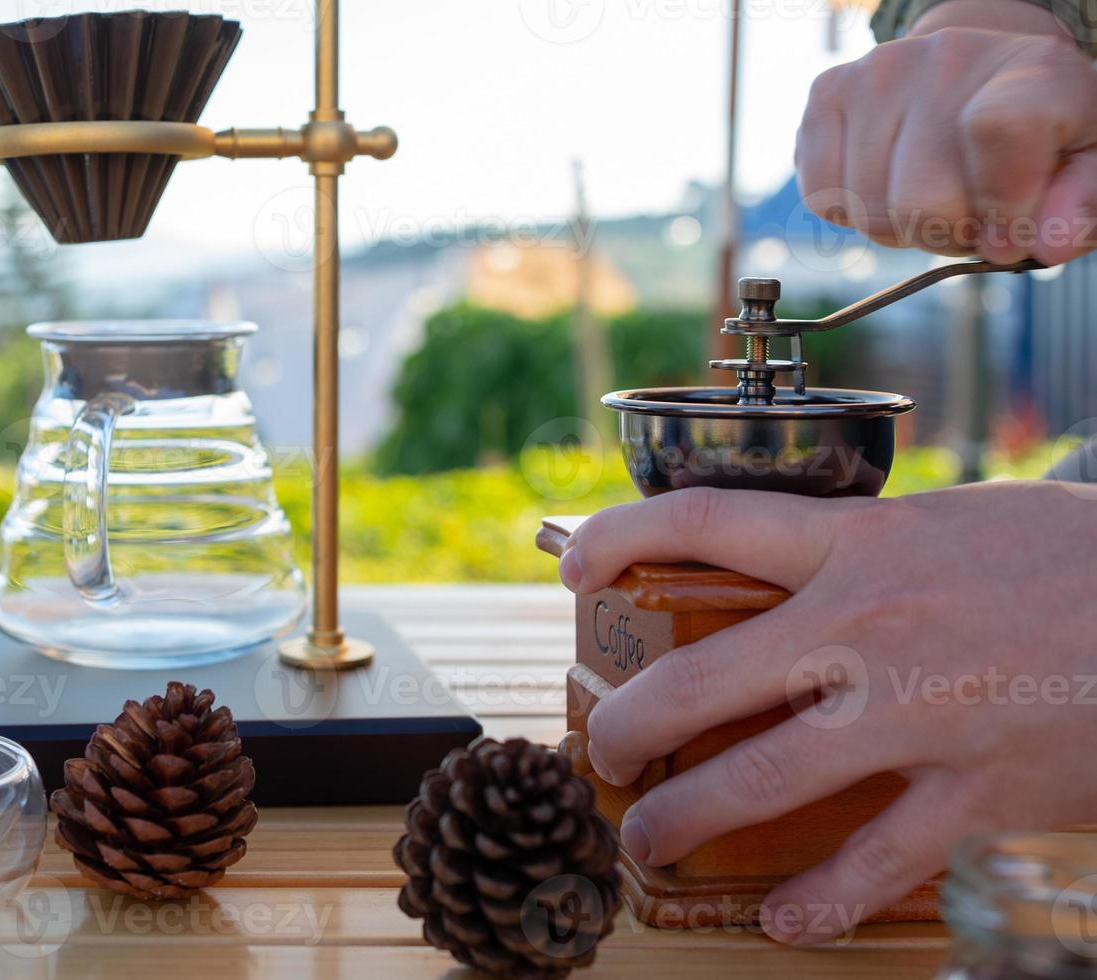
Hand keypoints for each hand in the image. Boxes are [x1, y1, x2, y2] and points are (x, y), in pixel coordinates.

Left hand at [557, 481, 1096, 942]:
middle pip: (699, 680)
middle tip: (601, 750)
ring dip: (684, 818)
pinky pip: (875, 864)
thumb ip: (858, 550)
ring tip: (648, 837)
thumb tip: (780, 567)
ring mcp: (919, 716)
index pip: (708, 522)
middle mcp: (869, 626)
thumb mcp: (949, 523)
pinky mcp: (977, 795)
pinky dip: (819, 901)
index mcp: (862, 542)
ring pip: (760, 783)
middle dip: (627, 724)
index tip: (572, 568)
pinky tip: (783, 918)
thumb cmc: (1070, 556)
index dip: (622, 539)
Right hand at [797, 0, 1096, 263]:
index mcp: (1032, 73)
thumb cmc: (1037, 136)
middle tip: (968, 213)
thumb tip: (1045, 241)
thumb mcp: (1086, 165)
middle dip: (945, 234)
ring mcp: (879, 72)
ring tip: (928, 194)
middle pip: (920, 204)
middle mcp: (948, 57)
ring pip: (869, 214)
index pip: (1001, 131)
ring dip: (900, 228)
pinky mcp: (827, 93)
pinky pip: (822, 197)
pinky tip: (884, 183)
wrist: (977, 78)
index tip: (1011, 232)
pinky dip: (851, 212)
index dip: (1003, 207)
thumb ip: (1084, 204)